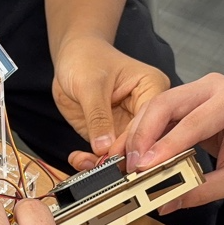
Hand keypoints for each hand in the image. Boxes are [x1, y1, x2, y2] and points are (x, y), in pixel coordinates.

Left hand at [51, 38, 169, 168]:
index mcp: (152, 87)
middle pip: (143, 142)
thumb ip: (98, 116)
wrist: (71, 56)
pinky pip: (107, 153)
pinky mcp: (113, 133)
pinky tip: (79, 159)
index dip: (134, 142)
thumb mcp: (90, 84)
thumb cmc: (86, 57)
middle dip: (121, 158)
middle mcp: (145, 108)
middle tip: (103, 169)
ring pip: (125, 153)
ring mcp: (129, 123)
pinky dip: (93, 160)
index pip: (150, 120)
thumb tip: (104, 147)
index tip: (117, 158)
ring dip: (104, 163)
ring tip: (86, 163)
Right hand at [110, 73, 223, 213]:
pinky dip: (143, 131)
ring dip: (137, 133)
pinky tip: (130, 151)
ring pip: (157, 106)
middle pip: (166, 105)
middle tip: (129, 164)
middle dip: (142, 135)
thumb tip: (167, 202)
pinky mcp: (189, 98)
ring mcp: (200, 89)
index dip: (165, 146)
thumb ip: (203, 190)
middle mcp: (215, 87)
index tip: (144, 166)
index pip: (193, 122)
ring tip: (122, 160)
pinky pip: (160, 112)